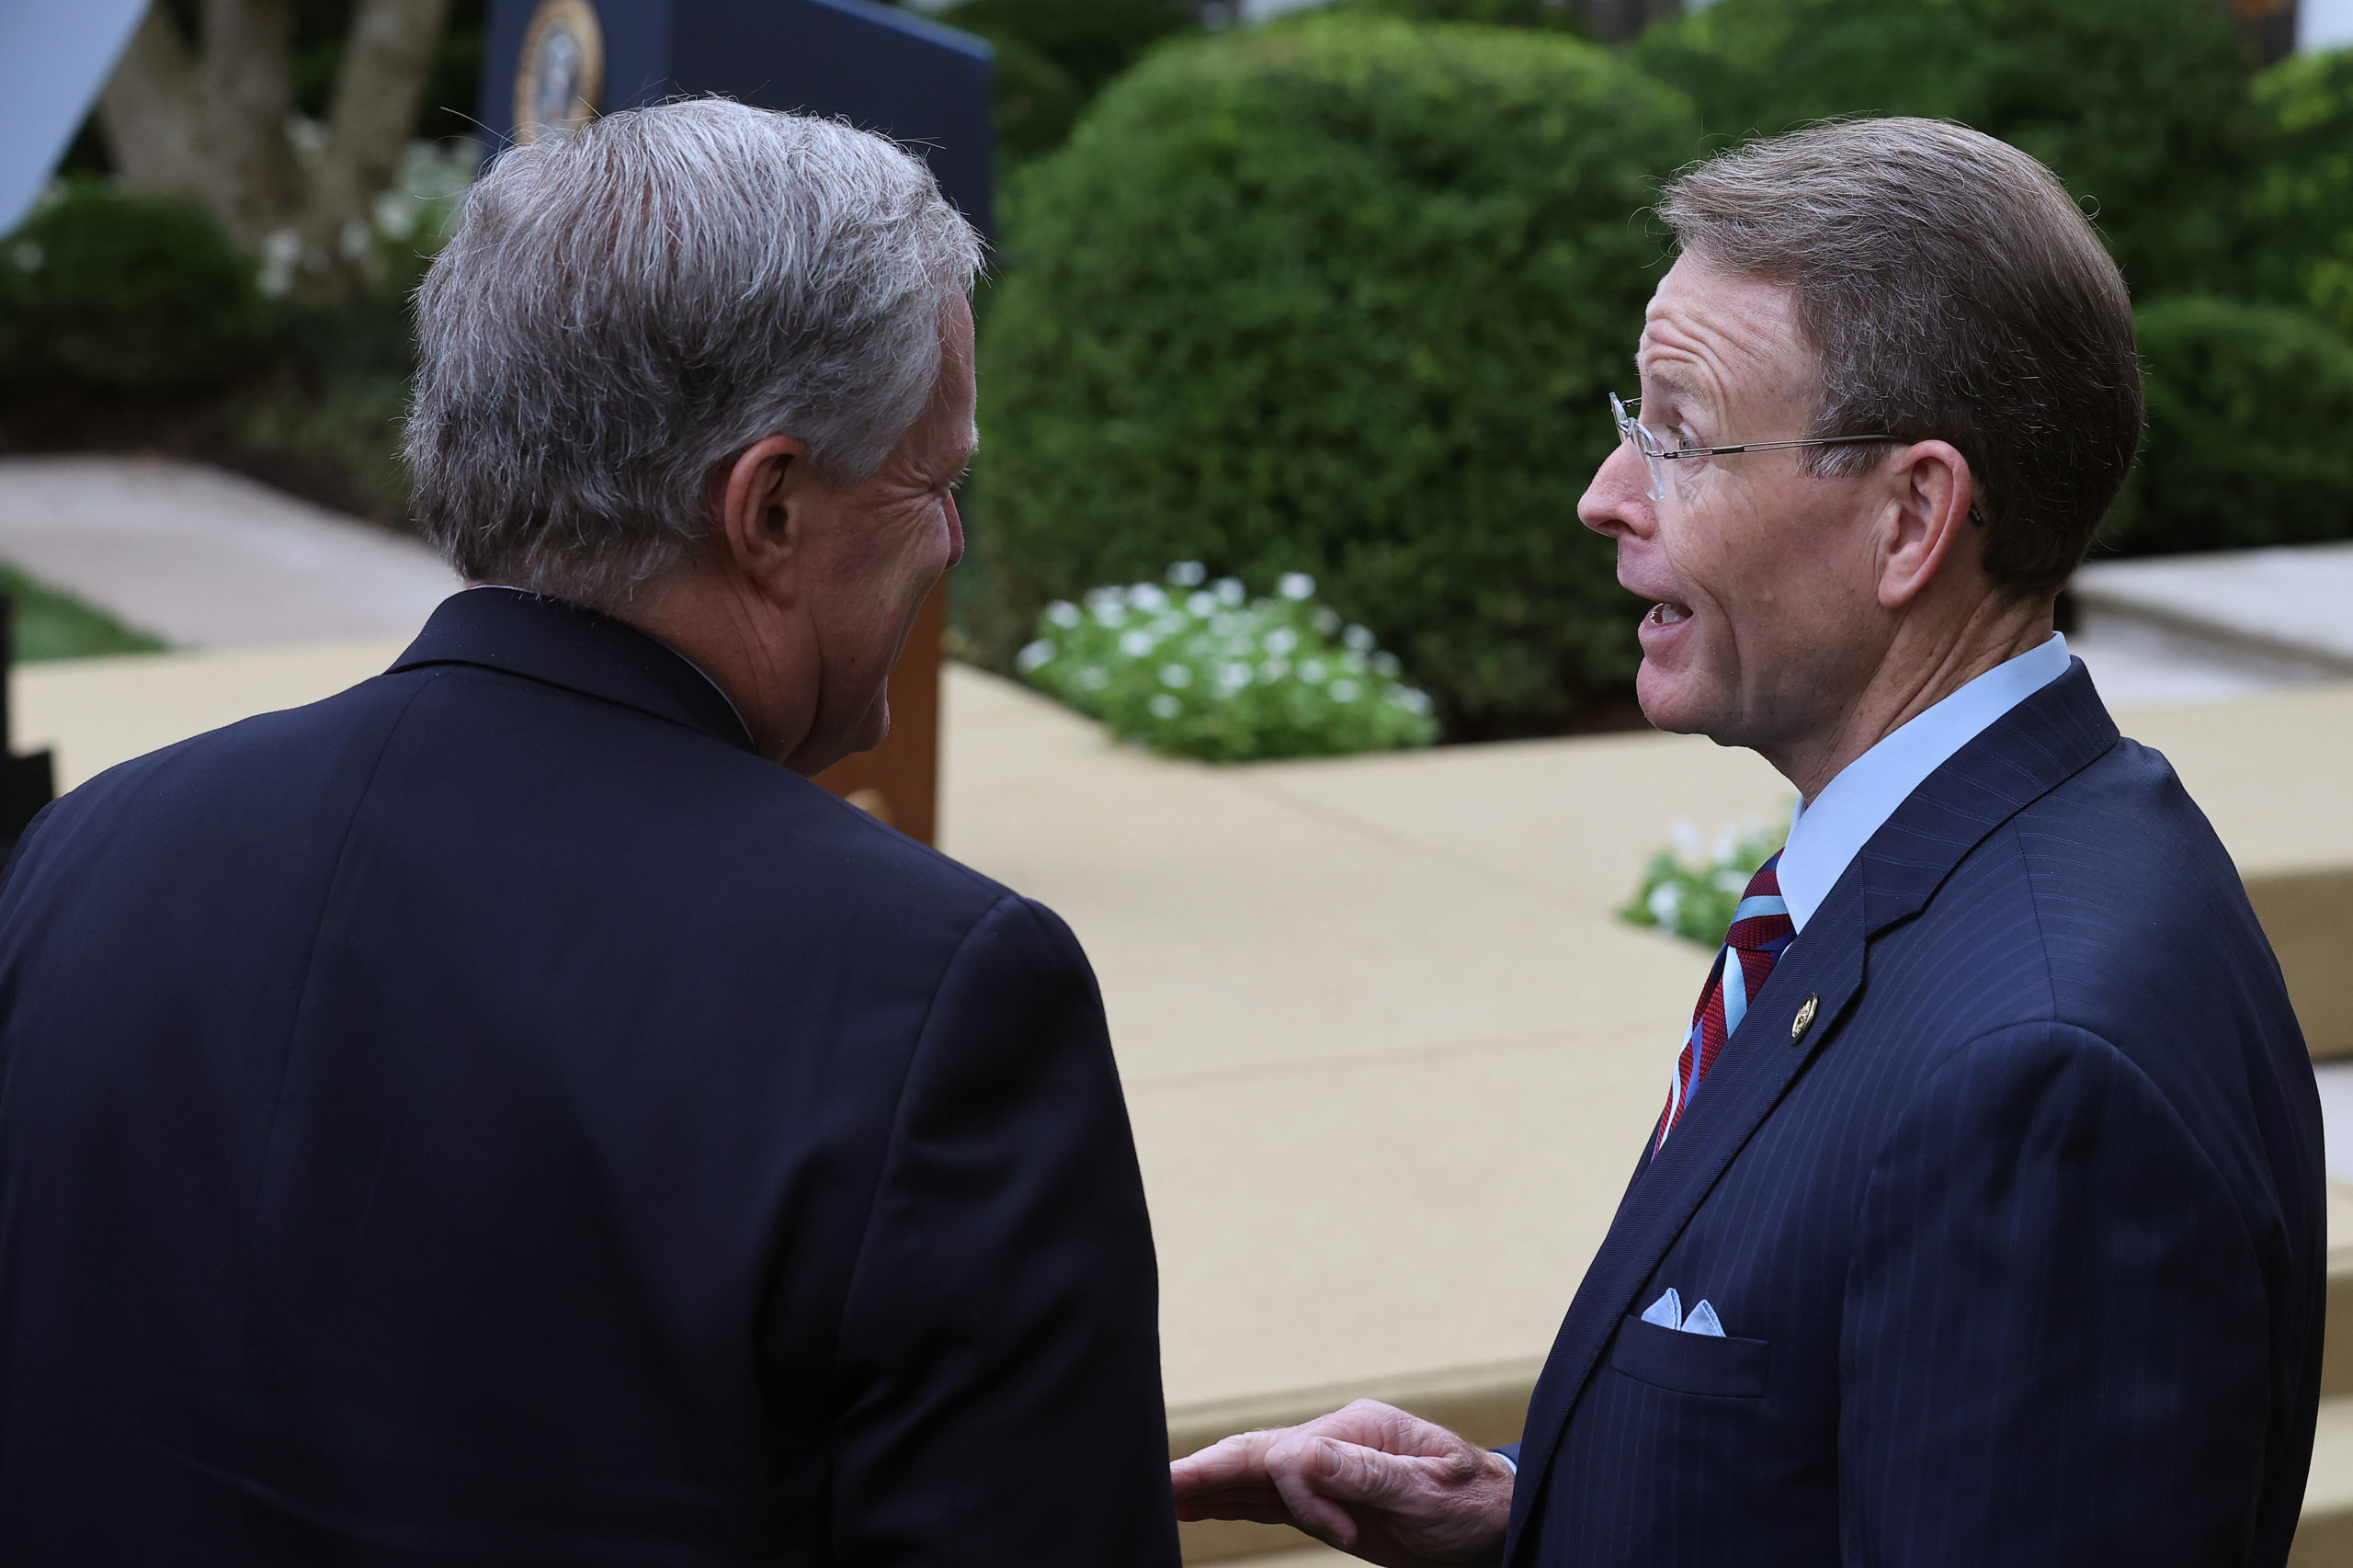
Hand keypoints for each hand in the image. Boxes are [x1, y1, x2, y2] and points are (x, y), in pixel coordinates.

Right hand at [1169, 1399, 1512, 1567]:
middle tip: (1156, 1483)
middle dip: (1205, 1469)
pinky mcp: (1326, 1499)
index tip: (1343, 1536)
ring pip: (1252, 1475)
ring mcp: (1327, 1469)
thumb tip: (1300, 1454)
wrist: (1497, 1522)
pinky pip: (1268, 1498)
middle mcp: (1334, 1442)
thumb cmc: (1471, 1505)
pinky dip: (1229, 1500)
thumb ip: (1364, 1473)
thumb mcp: (1427, 1490)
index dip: (1302, 1497)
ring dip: (1207, 1485)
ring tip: (1158, 1492)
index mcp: (1356, 1429)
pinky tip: (1197, 1505)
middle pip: (1255, 1453)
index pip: (1294, 1455)